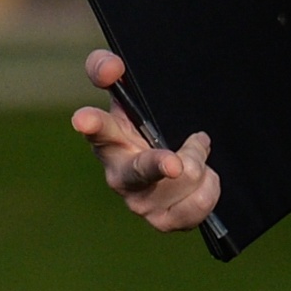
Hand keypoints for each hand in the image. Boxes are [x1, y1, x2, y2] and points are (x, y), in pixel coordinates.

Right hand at [69, 50, 221, 233]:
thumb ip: (106, 70)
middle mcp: (118, 176)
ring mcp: (140, 204)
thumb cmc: (141, 128)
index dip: (89, 122)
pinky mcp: (163, 223)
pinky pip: (198, 205)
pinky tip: (203, 179)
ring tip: (194, 157)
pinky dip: (209, 186)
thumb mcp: (126, 96)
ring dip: (198, 162)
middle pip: (142, 169)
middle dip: (159, 164)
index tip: (82, 119)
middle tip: (175, 164)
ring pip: (185, 179)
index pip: (97, 126)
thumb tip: (112, 67)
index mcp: (107, 140)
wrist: (168, 171)